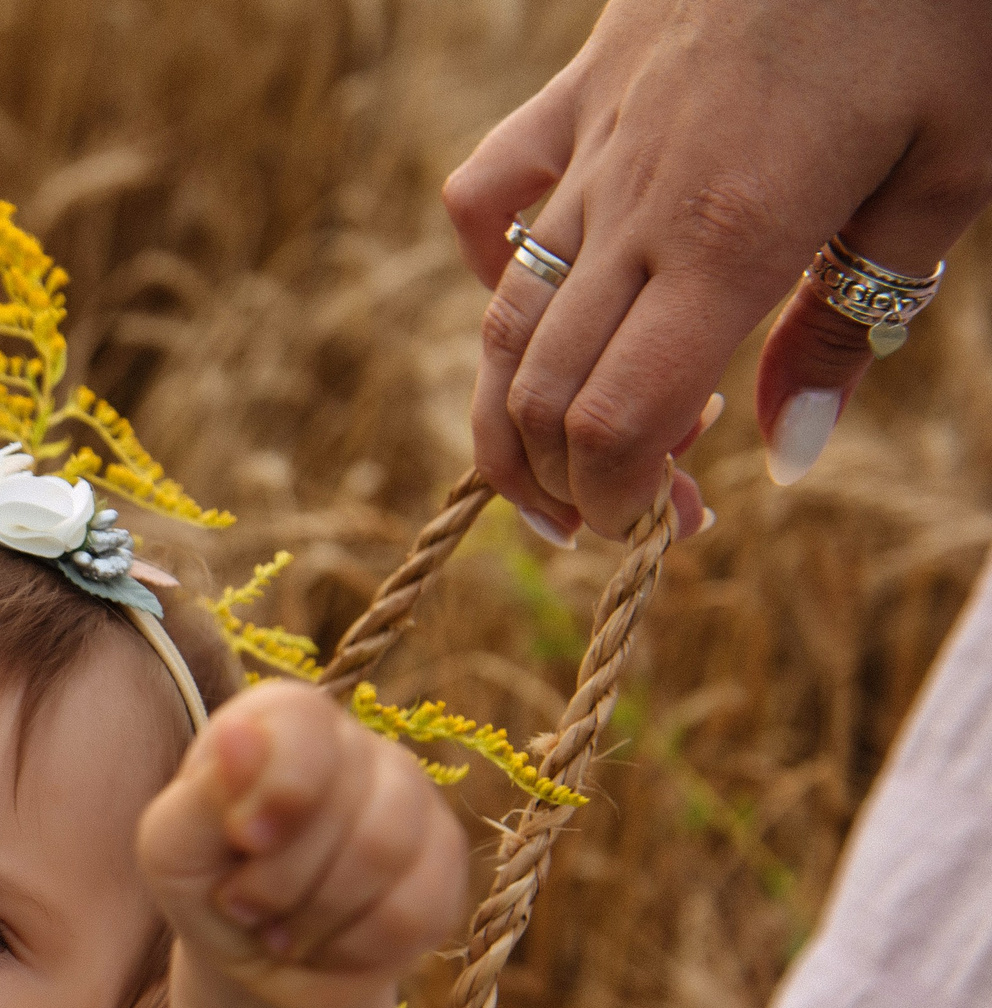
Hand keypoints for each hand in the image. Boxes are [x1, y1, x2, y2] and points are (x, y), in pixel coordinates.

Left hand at [138, 680, 467, 1007]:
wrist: (253, 958)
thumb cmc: (206, 884)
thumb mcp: (174, 846)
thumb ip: (202, 793)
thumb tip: (239, 732)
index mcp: (284, 719)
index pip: (307, 729)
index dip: (280, 793)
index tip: (243, 838)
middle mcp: (357, 745)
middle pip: (343, 809)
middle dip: (279, 882)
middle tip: (244, 904)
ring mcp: (412, 800)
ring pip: (386, 854)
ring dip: (316, 917)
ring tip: (281, 931)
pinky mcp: (444, 865)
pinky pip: (416, 911)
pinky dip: (356, 948)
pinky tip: (328, 945)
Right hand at [444, 0, 991, 543]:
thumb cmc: (943, 10)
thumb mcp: (951, 170)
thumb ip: (853, 322)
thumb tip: (782, 456)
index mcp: (733, 237)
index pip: (614, 418)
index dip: (614, 499)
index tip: (656, 529)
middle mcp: (639, 202)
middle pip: (539, 387)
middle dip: (564, 482)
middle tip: (625, 515)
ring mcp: (596, 142)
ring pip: (501, 313)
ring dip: (510, 413)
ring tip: (550, 463)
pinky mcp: (580, 89)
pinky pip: (488, 193)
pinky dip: (490, 267)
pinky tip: (534, 299)